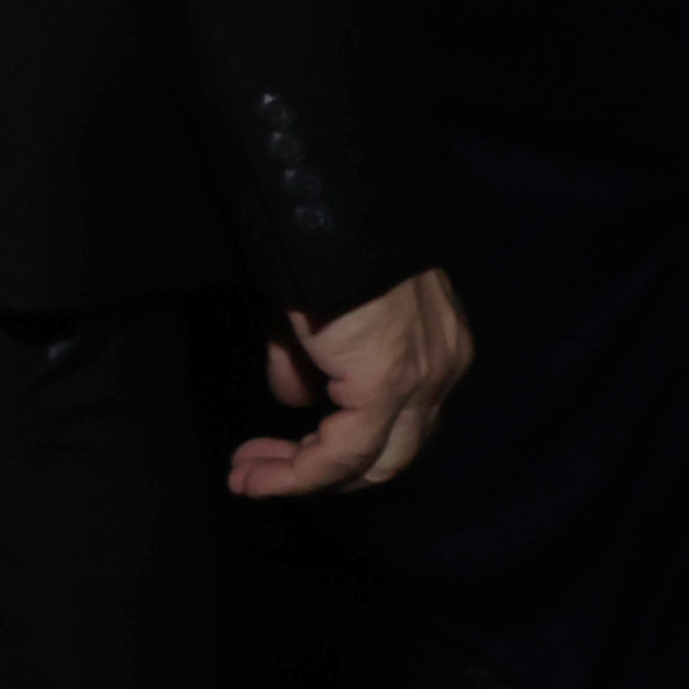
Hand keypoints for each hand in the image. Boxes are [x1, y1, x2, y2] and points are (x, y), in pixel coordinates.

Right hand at [229, 268, 471, 499]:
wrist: (329, 212)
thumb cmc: (318, 246)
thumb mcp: (314, 310)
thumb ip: (308, 360)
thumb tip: (296, 400)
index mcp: (434, 346)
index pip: (397, 421)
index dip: (339, 445)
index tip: (280, 451)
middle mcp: (441, 370)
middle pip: (391, 453)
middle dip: (321, 472)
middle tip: (257, 472)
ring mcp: (422, 381)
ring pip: (371, 463)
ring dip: (304, 477)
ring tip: (248, 477)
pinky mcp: (387, 386)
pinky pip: (343, 453)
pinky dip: (298, 472)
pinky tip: (258, 473)